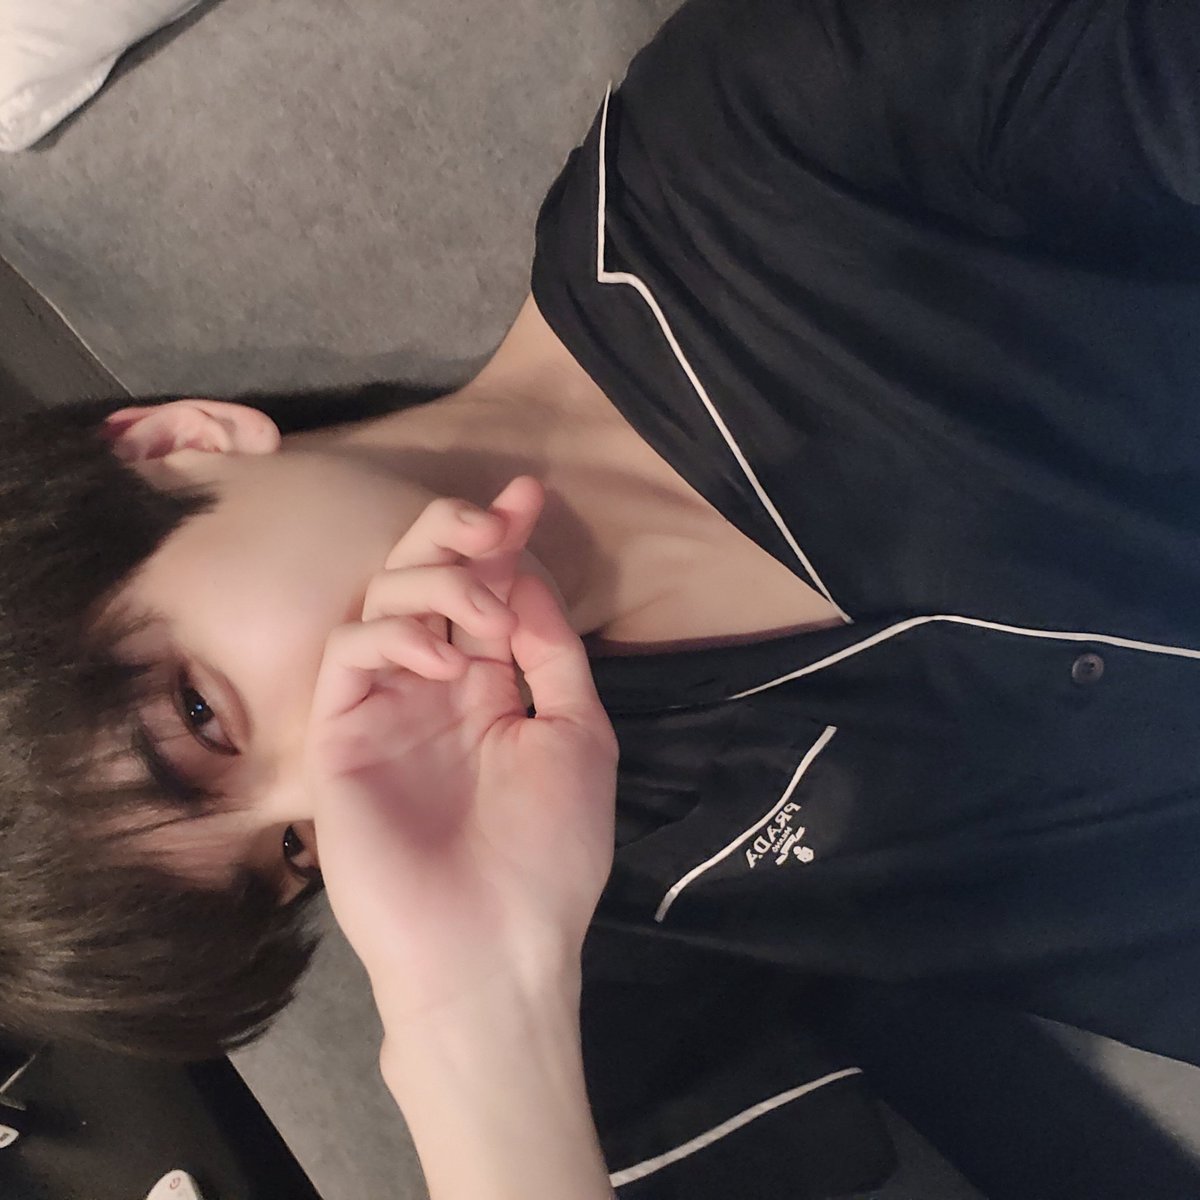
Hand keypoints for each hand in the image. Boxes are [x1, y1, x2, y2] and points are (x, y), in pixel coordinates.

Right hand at [306, 477, 617, 1026]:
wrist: (493, 947)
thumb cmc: (548, 851)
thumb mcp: (577, 734)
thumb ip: (550, 651)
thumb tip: (523, 577)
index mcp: (492, 684)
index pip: (488, 589)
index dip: (505, 537)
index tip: (531, 492)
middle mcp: (435, 683)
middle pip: (425, 574)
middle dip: (457, 532)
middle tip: (493, 522)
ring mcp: (385, 705)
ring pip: (383, 596)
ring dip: (437, 582)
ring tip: (482, 623)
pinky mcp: (341, 732)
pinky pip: (350, 650)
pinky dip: (395, 633)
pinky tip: (444, 663)